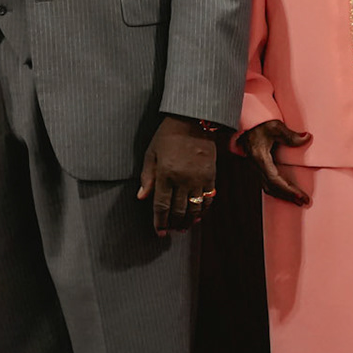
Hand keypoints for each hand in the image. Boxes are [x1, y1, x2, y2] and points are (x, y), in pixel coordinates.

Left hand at [137, 116, 218, 235]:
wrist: (194, 120)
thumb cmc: (168, 134)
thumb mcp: (151, 153)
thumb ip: (146, 176)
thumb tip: (141, 197)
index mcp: (165, 174)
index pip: (161, 206)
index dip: (160, 222)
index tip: (159, 232)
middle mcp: (183, 180)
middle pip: (178, 211)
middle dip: (174, 224)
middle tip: (171, 231)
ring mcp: (198, 179)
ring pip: (194, 209)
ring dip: (188, 221)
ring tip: (183, 228)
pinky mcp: (211, 176)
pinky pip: (208, 199)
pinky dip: (203, 210)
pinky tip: (198, 216)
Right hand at [237, 119, 311, 206]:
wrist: (244, 124)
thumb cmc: (258, 124)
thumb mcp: (275, 126)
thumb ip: (290, 134)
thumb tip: (307, 138)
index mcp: (260, 158)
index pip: (275, 180)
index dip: (288, 190)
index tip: (301, 196)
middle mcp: (257, 166)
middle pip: (272, 188)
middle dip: (288, 197)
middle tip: (304, 201)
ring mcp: (256, 168)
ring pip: (269, 188)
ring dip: (283, 196)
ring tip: (298, 200)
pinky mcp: (258, 167)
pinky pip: (267, 183)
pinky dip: (278, 190)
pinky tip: (286, 192)